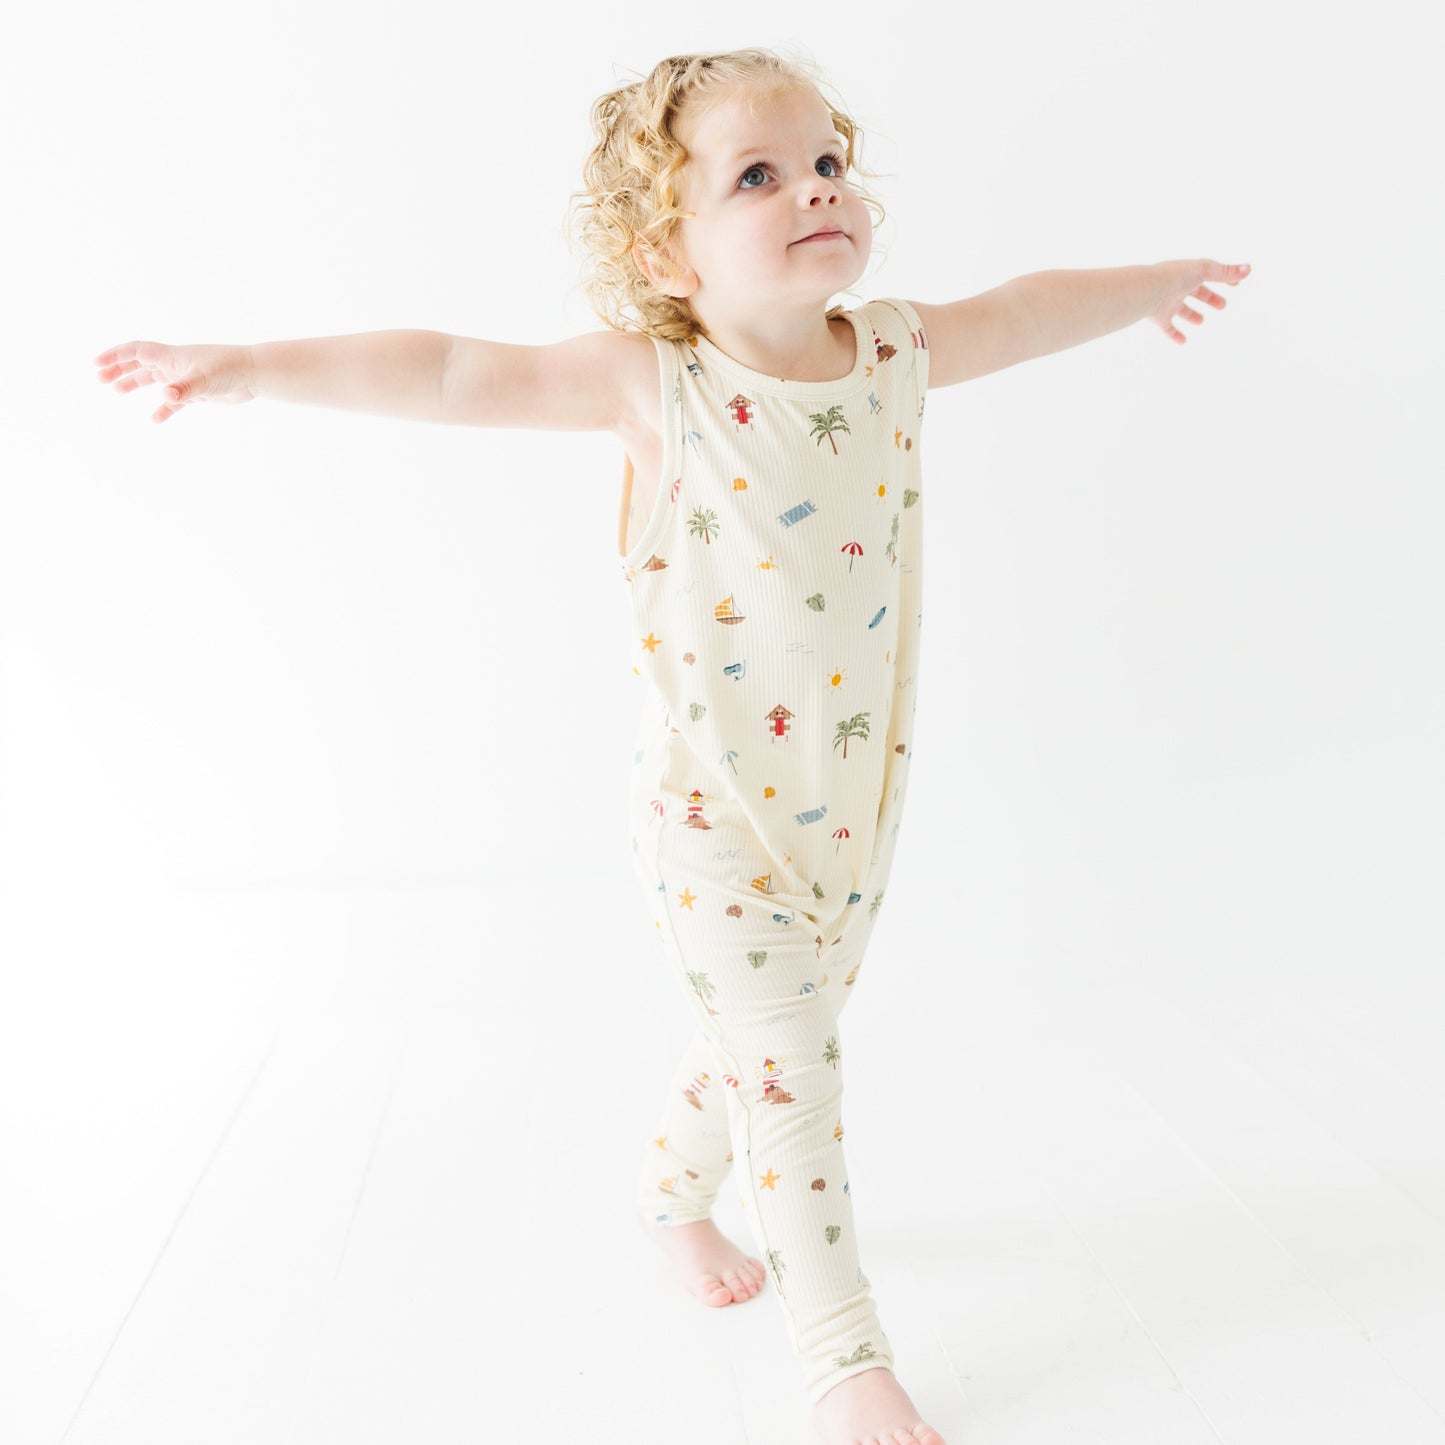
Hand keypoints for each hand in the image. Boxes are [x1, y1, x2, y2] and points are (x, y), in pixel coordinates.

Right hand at [92, 341, 258, 422]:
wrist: (254, 375)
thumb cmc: (230, 369)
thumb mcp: (205, 379)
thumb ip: (184, 389)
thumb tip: (166, 396)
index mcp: (172, 356)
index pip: (136, 351)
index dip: (115, 356)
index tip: (96, 364)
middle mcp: (175, 365)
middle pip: (140, 364)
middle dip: (119, 369)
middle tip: (100, 379)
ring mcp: (185, 378)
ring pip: (154, 380)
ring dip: (135, 383)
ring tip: (117, 391)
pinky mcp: (197, 392)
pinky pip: (175, 400)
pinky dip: (164, 408)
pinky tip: (156, 418)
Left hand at [1148, 259, 1250, 344]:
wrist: (1148, 291)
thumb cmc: (1175, 276)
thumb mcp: (1204, 271)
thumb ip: (1226, 272)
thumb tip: (1248, 269)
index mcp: (1189, 273)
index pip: (1210, 274)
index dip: (1224, 279)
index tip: (1236, 286)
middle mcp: (1178, 287)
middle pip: (1196, 293)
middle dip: (1209, 298)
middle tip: (1222, 306)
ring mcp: (1167, 303)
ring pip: (1181, 310)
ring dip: (1191, 315)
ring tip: (1201, 321)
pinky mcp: (1159, 318)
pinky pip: (1168, 329)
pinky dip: (1175, 335)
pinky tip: (1183, 342)